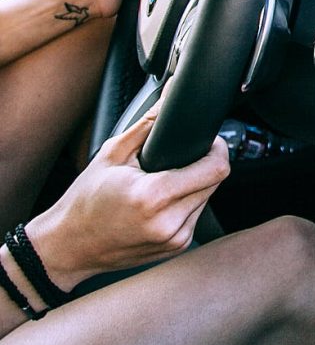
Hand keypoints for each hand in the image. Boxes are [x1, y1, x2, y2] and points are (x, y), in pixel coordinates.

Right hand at [25, 101, 229, 290]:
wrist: (67, 247)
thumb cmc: (85, 201)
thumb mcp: (112, 154)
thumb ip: (148, 123)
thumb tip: (170, 96)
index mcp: (153, 197)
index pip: (216, 168)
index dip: (217, 149)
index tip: (207, 141)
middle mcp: (168, 222)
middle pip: (215, 181)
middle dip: (203, 165)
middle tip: (176, 161)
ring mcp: (174, 239)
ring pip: (207, 198)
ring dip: (195, 186)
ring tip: (163, 183)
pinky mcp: (175, 247)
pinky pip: (196, 214)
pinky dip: (186, 204)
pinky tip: (162, 203)